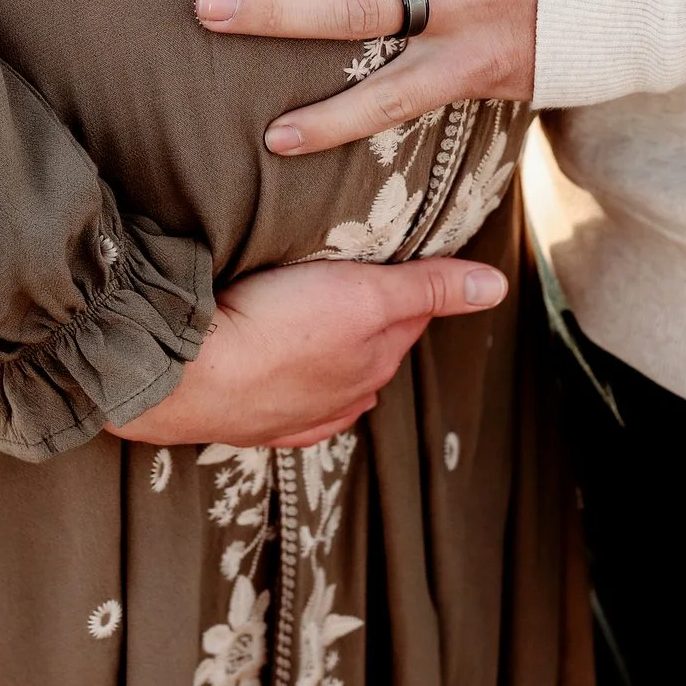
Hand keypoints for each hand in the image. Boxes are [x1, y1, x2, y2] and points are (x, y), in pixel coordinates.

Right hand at [109, 255, 508, 448]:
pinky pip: (295, 413)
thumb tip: (498, 285)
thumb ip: (428, 288)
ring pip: (335, 380)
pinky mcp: (260, 426)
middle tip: (353, 282)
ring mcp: (303, 415)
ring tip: (315, 322)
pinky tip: (294, 381)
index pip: (411, 314)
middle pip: (375, 348)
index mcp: (377, 357)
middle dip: (372, 320)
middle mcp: (348, 393)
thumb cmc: (273, 325)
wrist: (187, 375)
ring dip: (331, 355)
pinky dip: (299, 393)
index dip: (408, 283)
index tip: (397, 259)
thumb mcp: (363, 292)